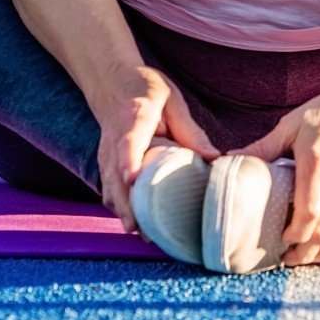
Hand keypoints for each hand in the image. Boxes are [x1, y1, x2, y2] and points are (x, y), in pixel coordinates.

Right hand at [90, 65, 217, 233]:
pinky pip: (109, 190)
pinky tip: (138, 225)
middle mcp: (114, 139)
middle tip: (138, 229)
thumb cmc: (146, 90)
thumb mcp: (172, 100)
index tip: (132, 179)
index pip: (128, 142)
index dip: (129, 161)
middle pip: (114, 174)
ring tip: (144, 235)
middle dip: (124, 203)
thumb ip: (190, 130)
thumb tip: (214, 159)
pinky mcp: (105, 165)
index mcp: (134, 117)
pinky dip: (120, 208)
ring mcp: (105, 154)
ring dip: (122, 211)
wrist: (111, 83)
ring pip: (109, 187)